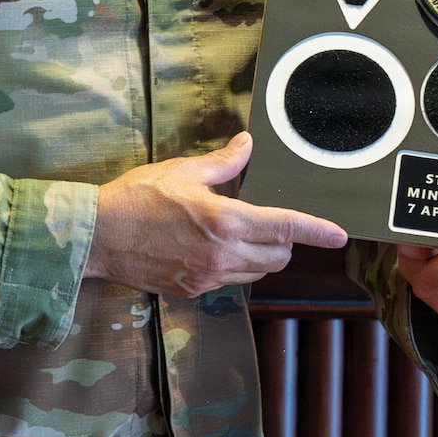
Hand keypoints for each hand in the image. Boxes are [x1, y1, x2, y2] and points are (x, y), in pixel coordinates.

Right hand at [88, 133, 347, 296]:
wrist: (97, 237)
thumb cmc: (137, 198)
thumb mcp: (183, 170)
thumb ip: (223, 162)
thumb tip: (247, 145)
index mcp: (225, 222)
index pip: (285, 227)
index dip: (317, 231)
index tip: (340, 235)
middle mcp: (223, 255)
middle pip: (279, 257)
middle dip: (285, 241)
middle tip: (271, 221)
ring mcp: (208, 277)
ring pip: (258, 273)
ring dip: (262, 256)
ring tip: (241, 233)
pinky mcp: (193, 291)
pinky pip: (231, 282)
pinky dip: (236, 266)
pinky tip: (214, 248)